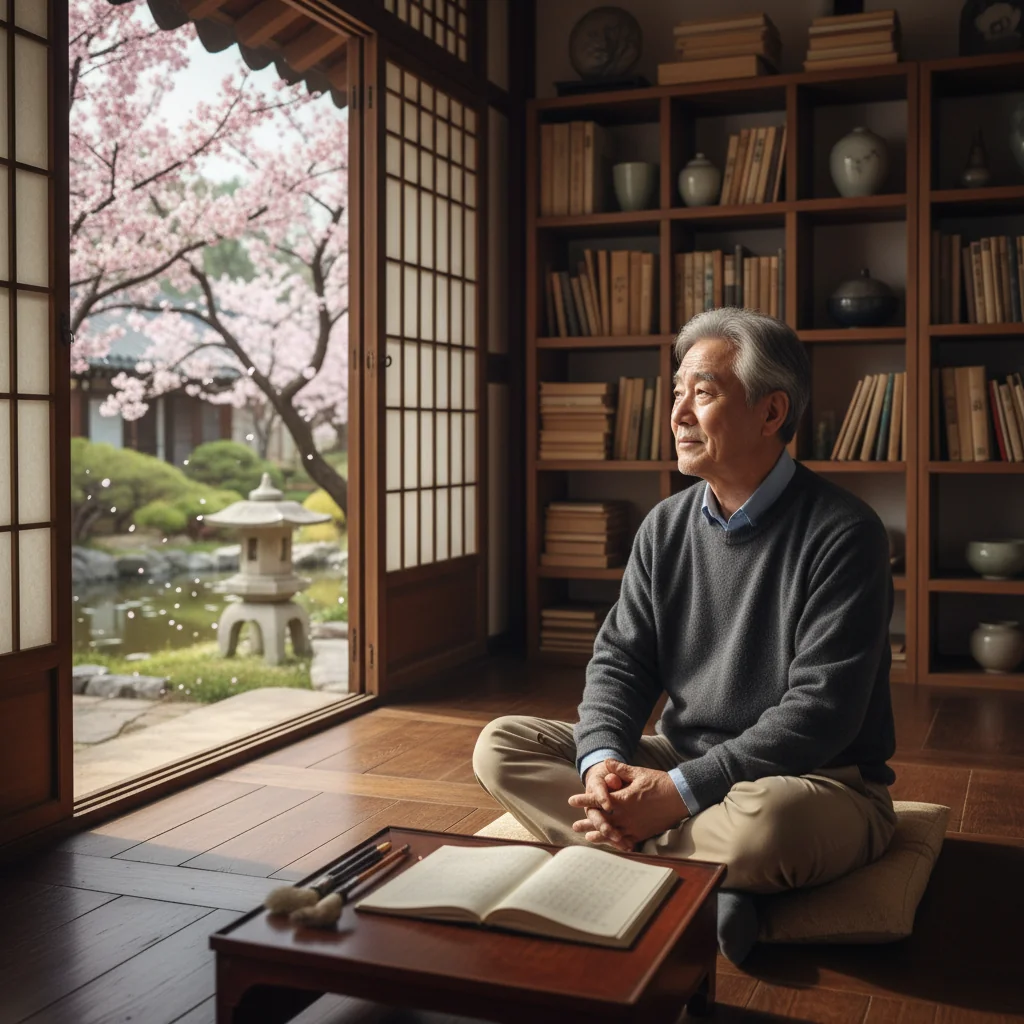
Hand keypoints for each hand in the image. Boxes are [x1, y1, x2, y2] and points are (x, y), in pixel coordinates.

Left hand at [569, 761, 688, 849]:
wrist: (680, 797)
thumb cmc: (659, 783)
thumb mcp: (638, 773)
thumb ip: (620, 769)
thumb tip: (606, 762)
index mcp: (622, 800)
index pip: (598, 800)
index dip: (584, 800)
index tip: (572, 801)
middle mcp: (625, 816)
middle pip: (602, 820)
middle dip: (587, 822)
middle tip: (574, 826)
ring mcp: (634, 827)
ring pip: (612, 833)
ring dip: (599, 835)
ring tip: (587, 838)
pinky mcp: (642, 833)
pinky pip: (626, 840)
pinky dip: (616, 842)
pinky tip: (611, 844)